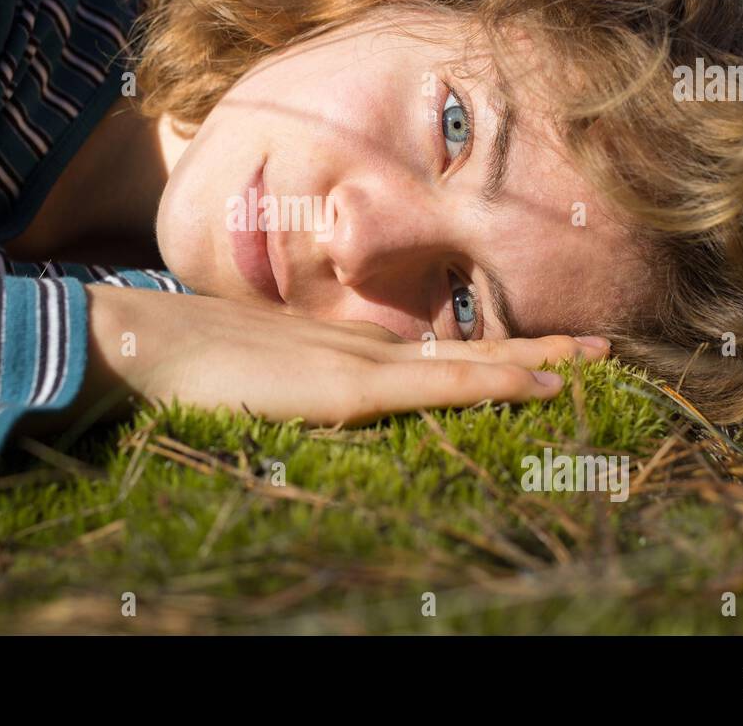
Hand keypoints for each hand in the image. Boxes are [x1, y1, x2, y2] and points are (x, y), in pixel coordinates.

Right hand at [79, 284, 610, 427]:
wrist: (143, 343)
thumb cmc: (182, 363)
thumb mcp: (246, 375)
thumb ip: (282, 384)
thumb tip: (295, 399)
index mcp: (341, 350)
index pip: (431, 351)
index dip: (488, 352)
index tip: (537, 355)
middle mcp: (363, 348)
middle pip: (465, 347)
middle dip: (534, 348)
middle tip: (599, 346)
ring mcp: (359, 363)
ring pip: (468, 362)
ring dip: (534, 362)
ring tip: (596, 359)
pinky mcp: (348, 386)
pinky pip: (439, 386)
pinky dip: (495, 383)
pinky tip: (542, 387)